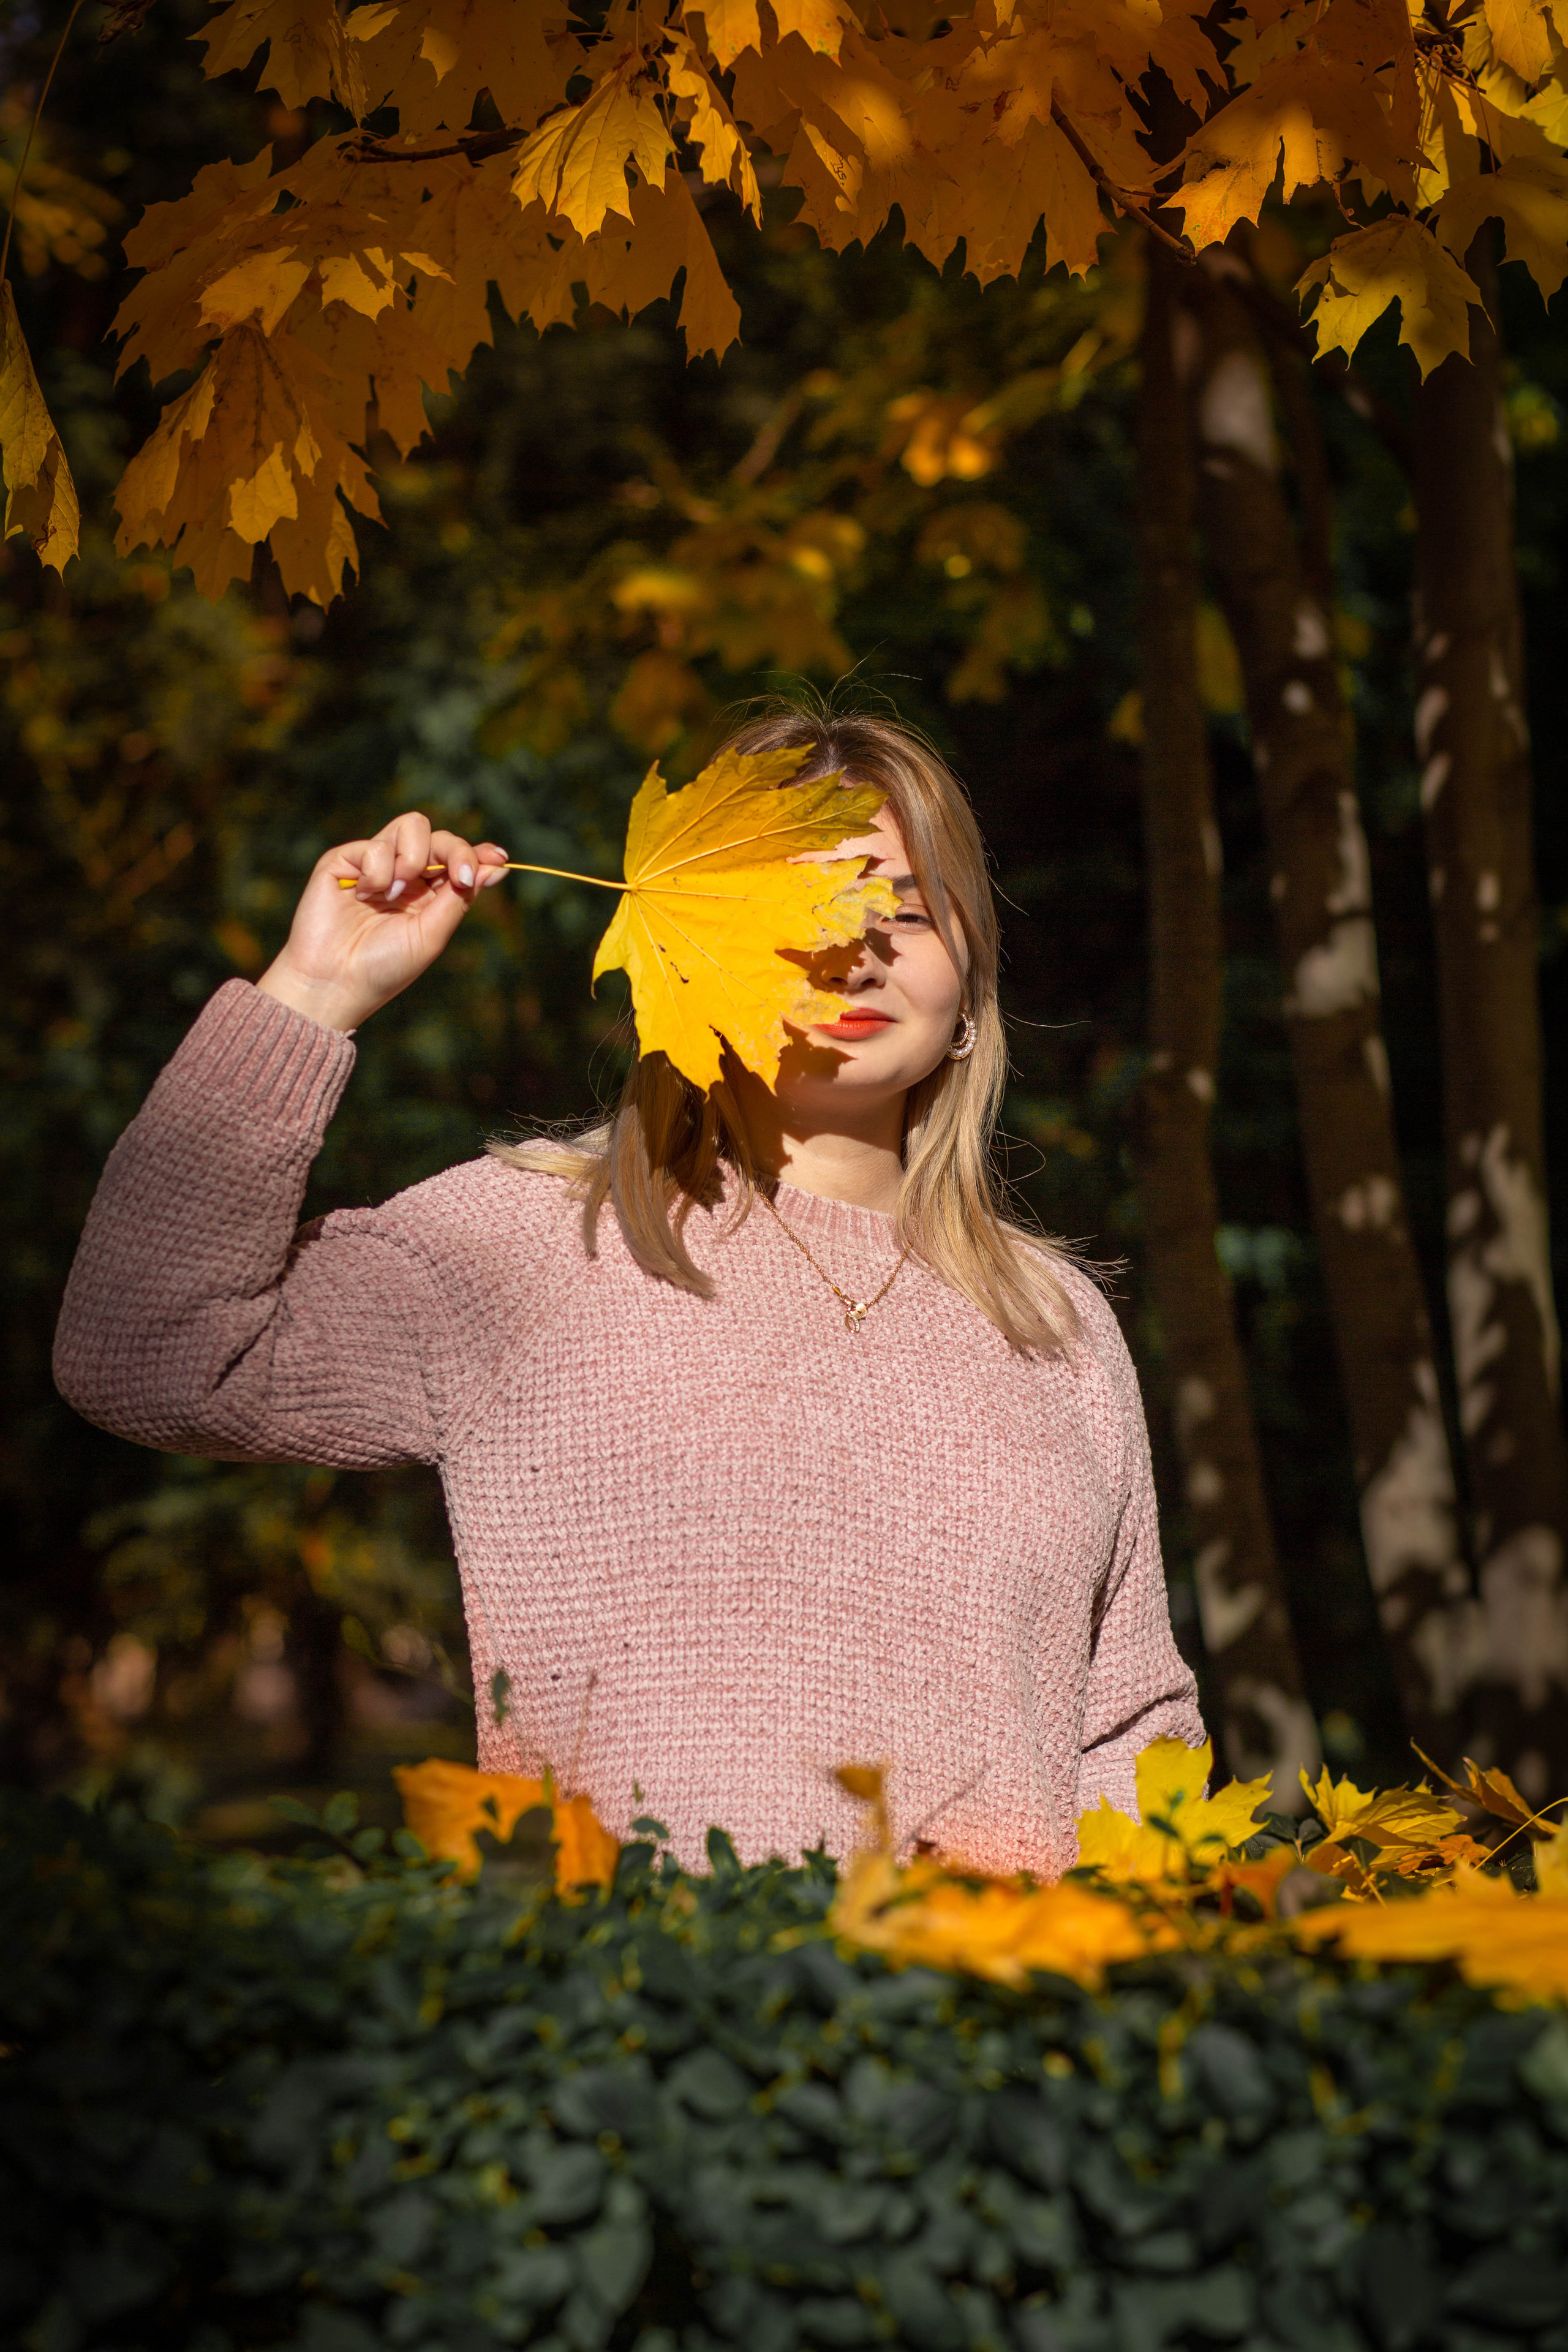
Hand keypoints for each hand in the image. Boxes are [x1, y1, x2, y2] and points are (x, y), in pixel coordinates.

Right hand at [255, 813, 509, 1033]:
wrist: (335, 982)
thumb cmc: (384, 967)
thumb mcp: (432, 933)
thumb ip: (460, 896)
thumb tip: (498, 867)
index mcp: (427, 894)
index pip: (455, 859)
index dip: (477, 853)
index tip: (497, 857)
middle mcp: (402, 874)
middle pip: (438, 836)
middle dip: (454, 851)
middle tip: (458, 877)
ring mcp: (373, 865)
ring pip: (411, 826)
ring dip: (413, 859)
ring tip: (394, 894)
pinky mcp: (343, 860)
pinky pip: (376, 845)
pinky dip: (378, 871)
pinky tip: (363, 897)